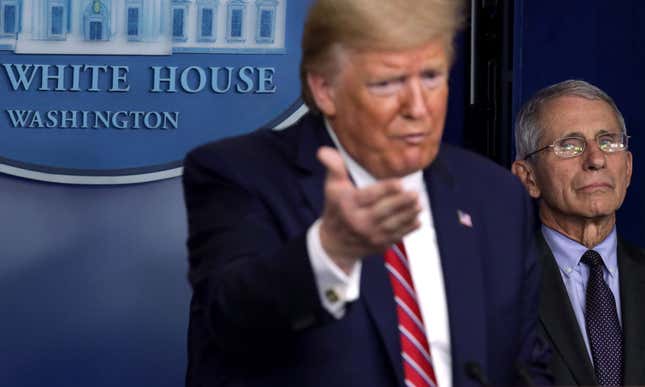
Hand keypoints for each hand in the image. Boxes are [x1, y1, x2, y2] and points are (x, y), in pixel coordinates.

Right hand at [317, 146, 420, 273]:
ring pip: (392, 225)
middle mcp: (358, 222)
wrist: (334, 243)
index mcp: (347, 205)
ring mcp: (370, 235)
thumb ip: (334, 168)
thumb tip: (324, 151)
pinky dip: (408, 229)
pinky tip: (417, 219)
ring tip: (419, 204)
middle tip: (415, 193)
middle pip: (383, 211)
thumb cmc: (336, 209)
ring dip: (408, 215)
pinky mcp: (379, 245)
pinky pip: (396, 236)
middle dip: (401, 203)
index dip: (385, 189)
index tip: (400, 183)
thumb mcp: (332, 187)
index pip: (368, 196)